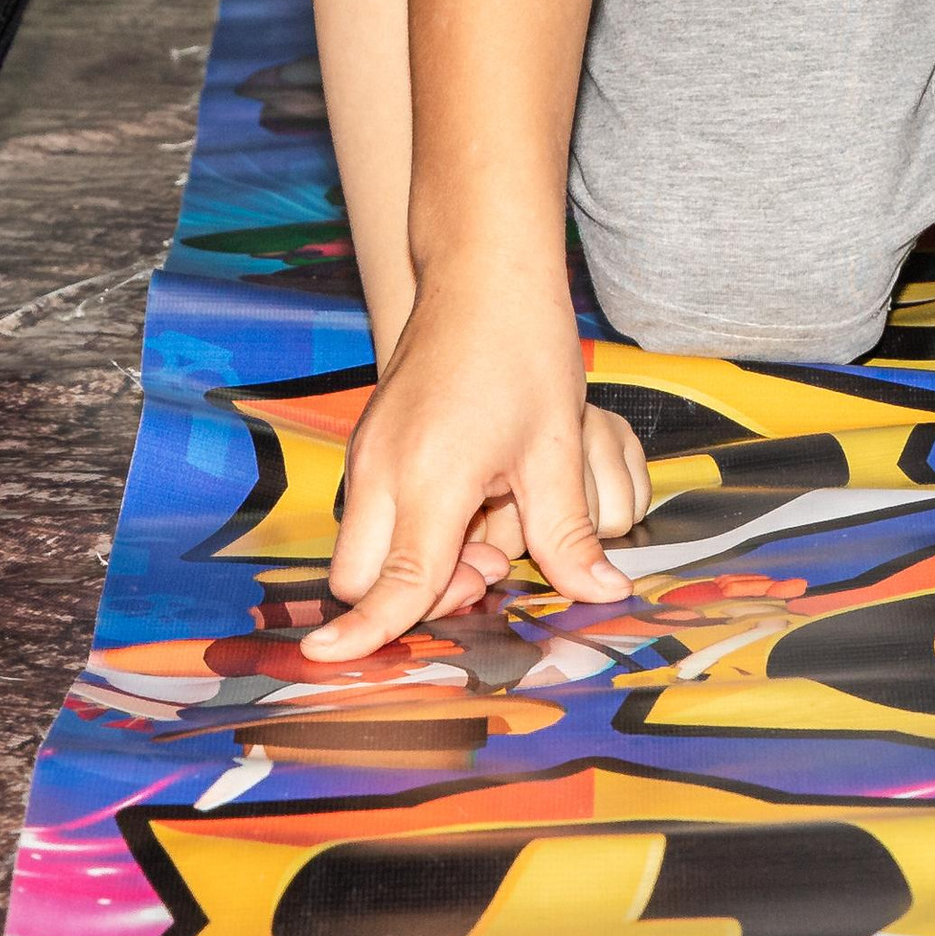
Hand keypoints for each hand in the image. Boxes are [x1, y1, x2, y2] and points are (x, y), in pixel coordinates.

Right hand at [310, 282, 640, 662]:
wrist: (483, 273)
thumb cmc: (522, 350)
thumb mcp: (555, 447)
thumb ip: (568, 534)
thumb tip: (603, 594)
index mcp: (427, 475)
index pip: (395, 580)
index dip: (370, 631)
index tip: (330, 661)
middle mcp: (381, 467)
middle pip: (360, 577)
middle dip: (410, 599)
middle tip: (489, 567)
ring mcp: (369, 451)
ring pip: (364, 546)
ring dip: (413, 564)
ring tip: (488, 530)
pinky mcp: (372, 441)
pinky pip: (372, 513)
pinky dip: (409, 531)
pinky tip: (469, 502)